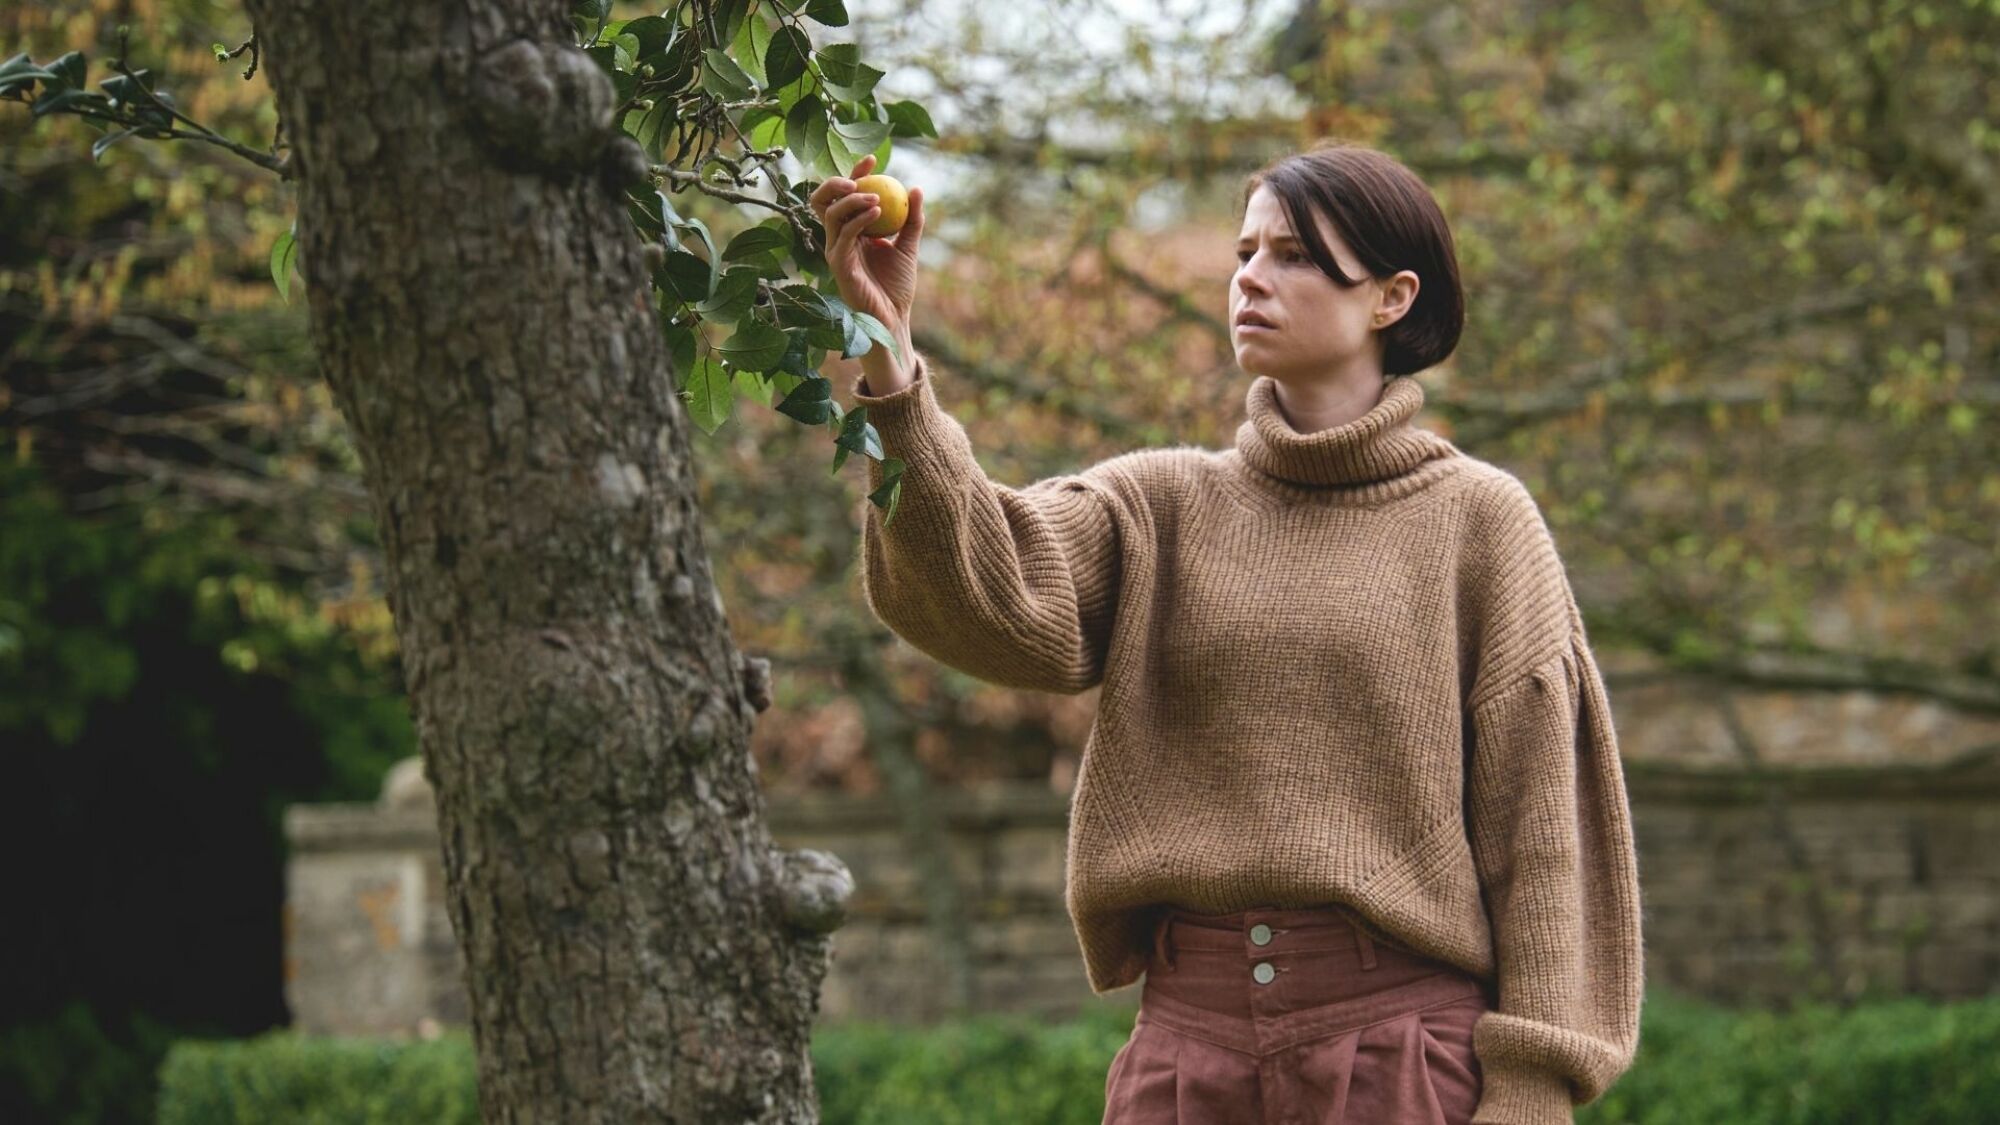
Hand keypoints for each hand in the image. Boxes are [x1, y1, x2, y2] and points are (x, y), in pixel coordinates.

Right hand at [809, 153, 924, 361]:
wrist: (893, 318)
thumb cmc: (897, 286)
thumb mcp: (909, 246)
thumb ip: (912, 219)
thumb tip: (916, 188)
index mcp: (852, 230)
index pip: (846, 196)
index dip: (855, 175)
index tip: (872, 160)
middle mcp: (839, 238)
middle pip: (823, 200)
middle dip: (836, 182)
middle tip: (859, 178)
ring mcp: (835, 250)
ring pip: (831, 213)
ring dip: (852, 200)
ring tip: (877, 198)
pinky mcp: (838, 264)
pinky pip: (843, 235)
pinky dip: (859, 219)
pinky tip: (878, 213)